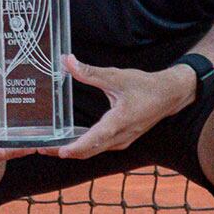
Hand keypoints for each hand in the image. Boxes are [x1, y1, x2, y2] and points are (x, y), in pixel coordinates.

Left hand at [52, 55, 196, 159]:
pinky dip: (85, 148)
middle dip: (65, 151)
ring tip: (52, 146)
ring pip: (95, 152)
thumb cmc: (145, 86)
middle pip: (89, 151)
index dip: (75, 147)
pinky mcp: (124, 139)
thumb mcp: (116, 76)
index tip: (59, 151)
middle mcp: (121, 136)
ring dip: (74, 151)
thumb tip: (68, 61)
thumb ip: (90, 72)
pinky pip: (101, 148)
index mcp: (119, 122)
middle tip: (43, 148)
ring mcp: (123, 141)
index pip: (94, 140)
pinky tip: (73, 142)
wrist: (170, 95)